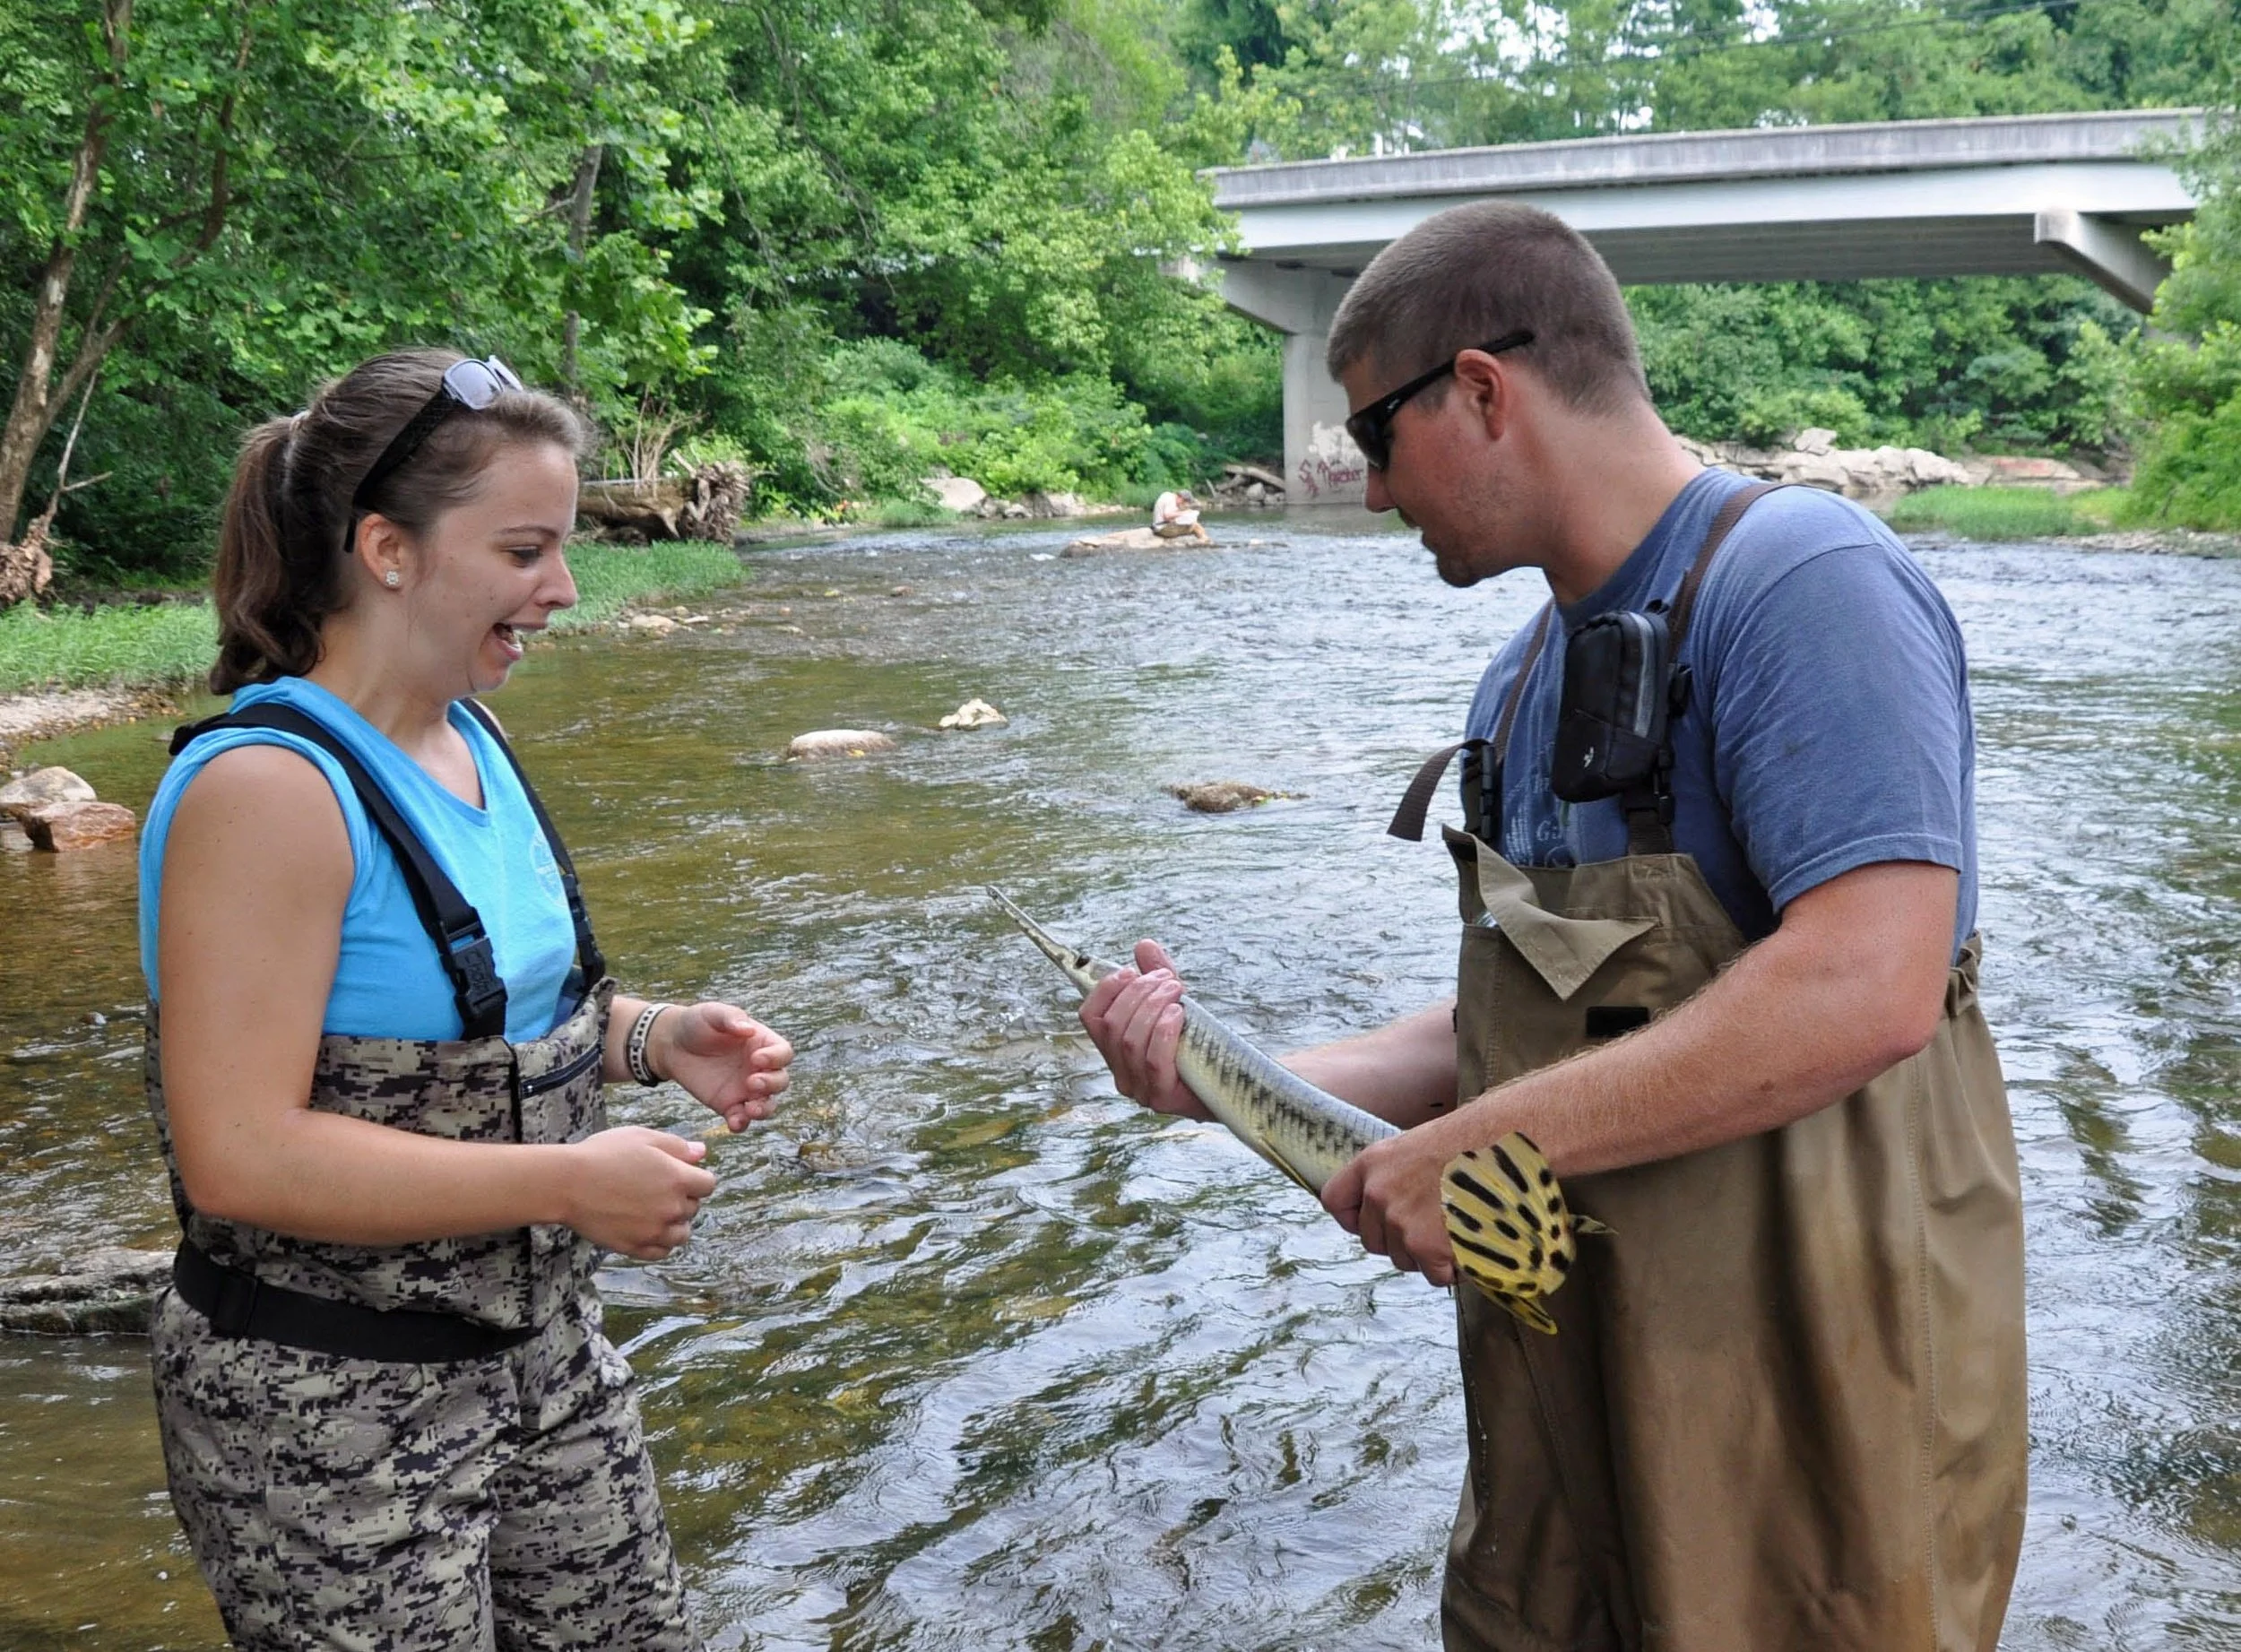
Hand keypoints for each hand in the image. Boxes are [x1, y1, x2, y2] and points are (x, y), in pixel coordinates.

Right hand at [563, 1127, 718, 1259]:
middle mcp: (671, 1208)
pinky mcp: (635, 1247)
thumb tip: (702, 1153)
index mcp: (677, 1179)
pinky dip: (659, 1243)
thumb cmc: (604, 1154)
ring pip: (681, 1234)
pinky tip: (647, 1229)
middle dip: (682, 1198)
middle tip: (656, 1189)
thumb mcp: (643, 1138)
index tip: (679, 1174)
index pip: (708, 1185)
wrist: (567, 1183)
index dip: (696, 1178)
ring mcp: (654, 1231)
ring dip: (674, 1223)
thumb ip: (677, 1146)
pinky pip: (661, 1252)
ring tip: (654, 1212)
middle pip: (694, 1208)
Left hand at [658, 1002, 793, 1132]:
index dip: (776, 1058)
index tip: (756, 1058)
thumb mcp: (713, 1013)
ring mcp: (745, 1089)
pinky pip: (742, 1119)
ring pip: (767, 1104)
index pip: (783, 1053)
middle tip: (751, 1082)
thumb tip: (749, 1029)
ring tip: (751, 1109)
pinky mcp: (728, 1105)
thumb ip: (731, 1017)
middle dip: (771, 1084)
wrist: (672, 1044)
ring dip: (764, 1109)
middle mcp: (759, 1068)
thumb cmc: (697, 1023)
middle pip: (781, 1081)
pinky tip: (734, 1122)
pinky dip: (741, 1123)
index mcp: (762, 1044)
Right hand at [1078, 940, 1212, 1120]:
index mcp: (1116, 1050)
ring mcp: (1140, 1090)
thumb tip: (1144, 945)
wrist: (1233, 1083)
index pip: (1090, 1017)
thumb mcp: (1176, 1003)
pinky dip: (1163, 1031)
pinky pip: (1153, 1060)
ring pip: (1130, 1041)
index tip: (1129, 970)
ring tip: (1176, 991)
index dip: (1105, 989)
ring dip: (1153, 1006)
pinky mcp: (1162, 1099)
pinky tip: (1179, 1014)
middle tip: (1168, 979)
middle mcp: (1121, 1072)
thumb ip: (1157, 977)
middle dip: (1138, 992)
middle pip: (1111, 1025)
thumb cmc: (1199, 1044)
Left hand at [1321, 1113, 1475, 1286]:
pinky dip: (1453, 1268)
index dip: (1354, 1218)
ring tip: (1458, 1226)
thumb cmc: (1472, 1142)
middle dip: (1399, 1241)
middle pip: (1372, 1240)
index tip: (1373, 1221)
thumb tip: (1390, 1208)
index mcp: (1372, 1163)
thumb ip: (1394, 1178)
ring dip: (1427, 1254)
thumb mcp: (1418, 1148)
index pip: (1335, 1202)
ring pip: (1403, 1260)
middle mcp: (1379, 1193)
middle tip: (1434, 1223)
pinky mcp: (1428, 1247)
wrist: (1508, 1146)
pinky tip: (1471, 1242)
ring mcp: (1401, 1222)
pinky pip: (1433, 1275)